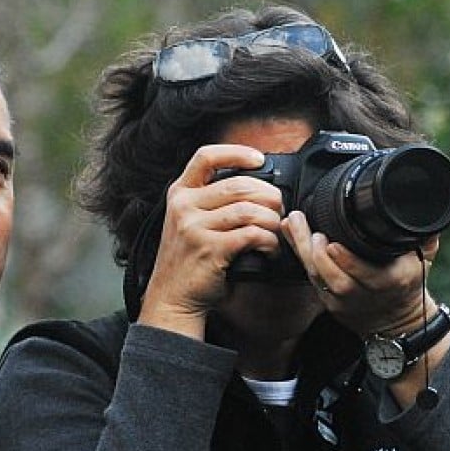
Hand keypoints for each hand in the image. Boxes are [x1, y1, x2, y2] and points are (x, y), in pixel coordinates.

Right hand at [138, 145, 283, 338]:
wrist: (171, 297)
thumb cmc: (188, 261)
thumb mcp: (188, 222)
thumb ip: (210, 202)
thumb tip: (257, 187)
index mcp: (179, 193)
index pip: (206, 156)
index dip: (237, 153)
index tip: (259, 160)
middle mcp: (184, 206)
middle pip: (239, 185)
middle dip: (268, 196)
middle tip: (278, 209)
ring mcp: (194, 227)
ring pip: (249, 210)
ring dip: (272, 221)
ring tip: (276, 231)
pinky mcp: (209, 249)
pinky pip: (251, 234)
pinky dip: (269, 241)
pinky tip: (270, 248)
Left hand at [281, 210, 438, 337]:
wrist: (396, 322)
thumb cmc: (408, 285)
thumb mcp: (423, 262)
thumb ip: (425, 239)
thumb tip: (430, 219)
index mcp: (390, 282)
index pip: (366, 275)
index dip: (347, 262)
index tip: (332, 243)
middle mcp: (363, 293)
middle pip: (332, 275)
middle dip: (314, 251)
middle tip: (303, 225)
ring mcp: (343, 300)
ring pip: (317, 277)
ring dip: (301, 250)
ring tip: (293, 224)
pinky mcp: (328, 301)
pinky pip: (310, 278)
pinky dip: (298, 256)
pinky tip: (290, 236)